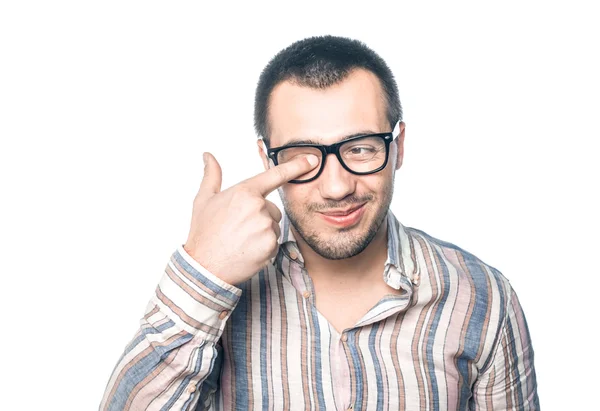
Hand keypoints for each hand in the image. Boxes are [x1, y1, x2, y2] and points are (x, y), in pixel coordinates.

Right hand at [183, 152, 318, 284]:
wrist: (205, 266)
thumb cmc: (204, 233)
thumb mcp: (203, 200)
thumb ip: (211, 175)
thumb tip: (208, 156)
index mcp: (244, 192)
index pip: (275, 175)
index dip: (296, 165)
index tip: (311, 159)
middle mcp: (258, 207)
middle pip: (272, 208)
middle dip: (260, 216)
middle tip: (239, 227)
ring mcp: (266, 227)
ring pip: (273, 225)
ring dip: (262, 232)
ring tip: (242, 239)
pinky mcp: (271, 245)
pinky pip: (274, 242)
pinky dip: (264, 246)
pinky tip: (248, 249)